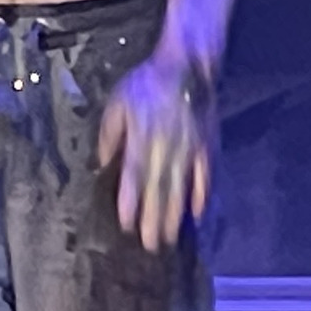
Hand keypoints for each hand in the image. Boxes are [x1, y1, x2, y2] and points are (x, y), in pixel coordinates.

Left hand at [99, 46, 212, 252]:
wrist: (187, 66)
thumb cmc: (147, 84)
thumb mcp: (118, 102)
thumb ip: (110, 133)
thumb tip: (103, 161)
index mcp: (142, 136)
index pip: (135, 173)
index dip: (130, 200)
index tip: (126, 224)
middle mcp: (166, 145)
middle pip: (158, 187)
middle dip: (154, 217)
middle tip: (150, 244)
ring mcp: (189, 147)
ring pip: (181, 186)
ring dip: (175, 214)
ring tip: (170, 237)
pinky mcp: (207, 145)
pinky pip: (205, 174)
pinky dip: (203, 195)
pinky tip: (198, 214)